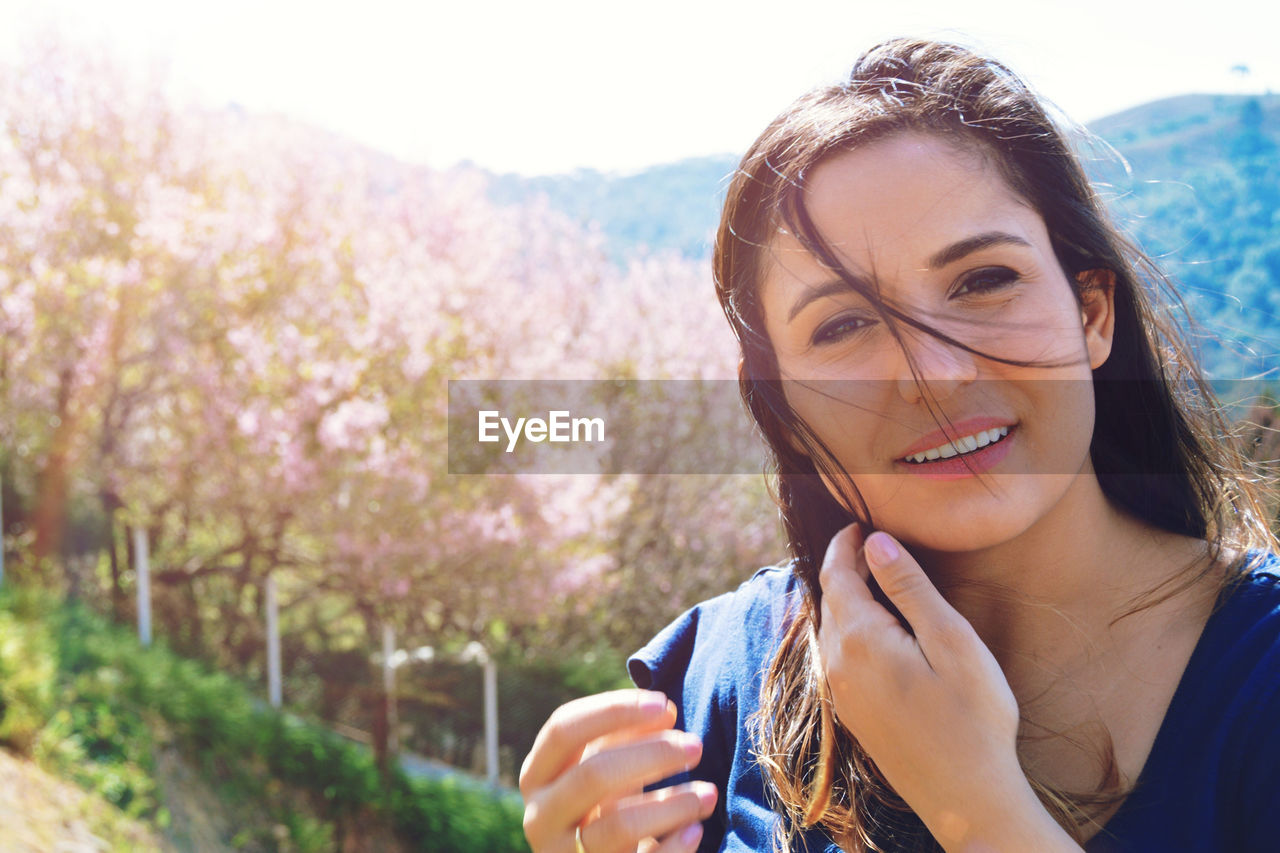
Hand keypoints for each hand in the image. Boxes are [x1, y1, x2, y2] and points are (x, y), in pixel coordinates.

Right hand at [520, 689, 717, 852]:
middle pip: (593, 775)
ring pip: (619, 826)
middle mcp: (539, 817)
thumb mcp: (604, 767)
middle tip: (696, 746)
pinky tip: (695, 829)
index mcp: (535, 776)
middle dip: (651, 754)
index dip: (613, 710)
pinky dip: (673, 846)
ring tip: (708, 793)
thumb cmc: (602, 805)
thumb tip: (665, 710)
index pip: (563, 729)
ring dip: (672, 805)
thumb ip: (625, 734)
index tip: (664, 704)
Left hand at [817, 524, 1079, 851]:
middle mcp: (836, 664)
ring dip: (846, 599)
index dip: (846, 544)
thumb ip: (909, 587)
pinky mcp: (852, 714)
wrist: (966, 798)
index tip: (860, 523)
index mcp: (858, 639)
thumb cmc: (973, 717)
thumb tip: (875, 542)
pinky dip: (850, 629)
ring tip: (872, 578)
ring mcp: (840, 693)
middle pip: (830, 599)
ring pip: (831, 628)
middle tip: (869, 543)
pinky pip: (838, 656)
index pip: (837, 574)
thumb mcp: (951, 640)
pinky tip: (876, 629)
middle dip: (845, 568)